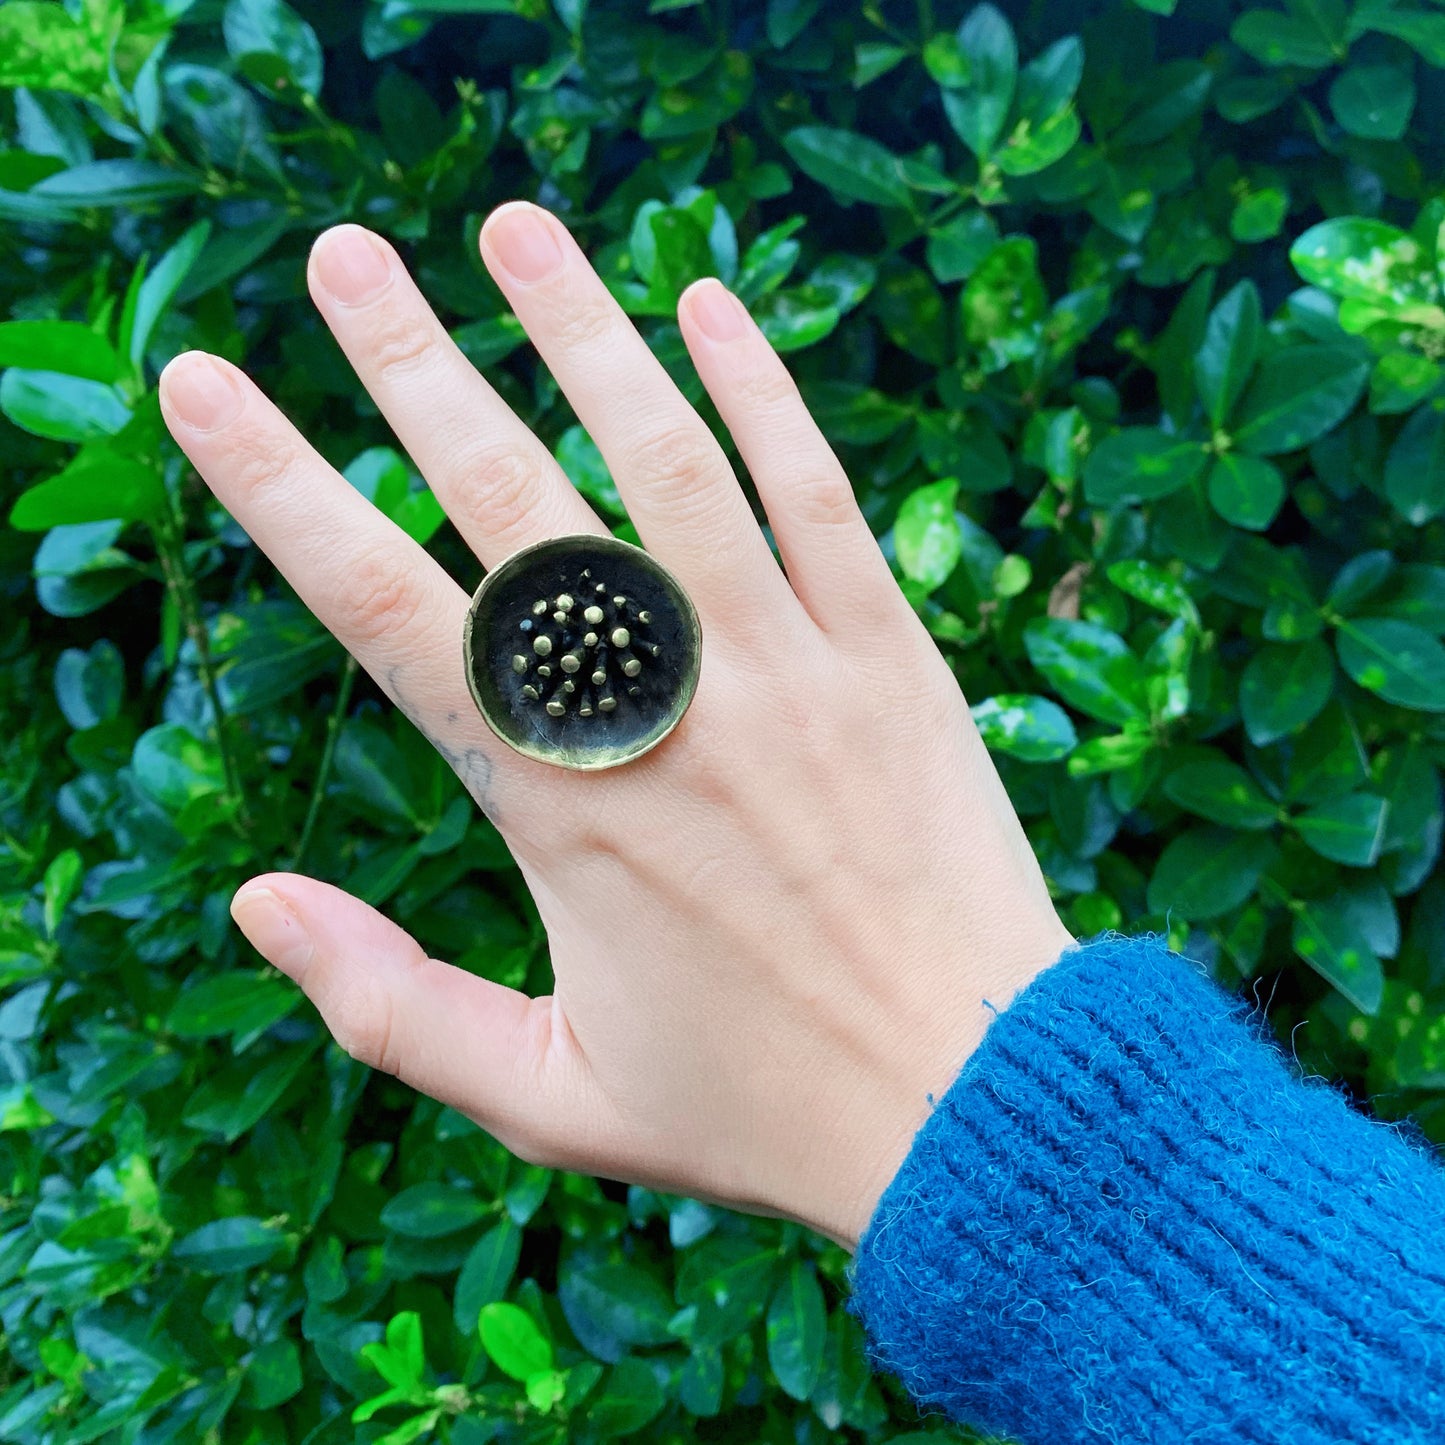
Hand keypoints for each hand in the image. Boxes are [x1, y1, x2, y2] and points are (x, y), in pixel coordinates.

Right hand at [158, 202, 1073, 1250]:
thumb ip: (387, 1006)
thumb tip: (254, 903)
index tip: (210, 386)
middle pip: (514, 500)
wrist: (976, 1103)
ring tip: (512, 227)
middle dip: (411, 364)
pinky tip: (706, 303)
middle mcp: (666, 712)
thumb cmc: (758, 1110)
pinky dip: (763, 391)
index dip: (284, 487)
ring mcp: (790, 668)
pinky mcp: (895, 655)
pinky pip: (818, 494)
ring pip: (668, 462)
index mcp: (562, 810)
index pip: (386, 613)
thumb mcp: (547, 1100)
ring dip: (583, 332)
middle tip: (340, 254)